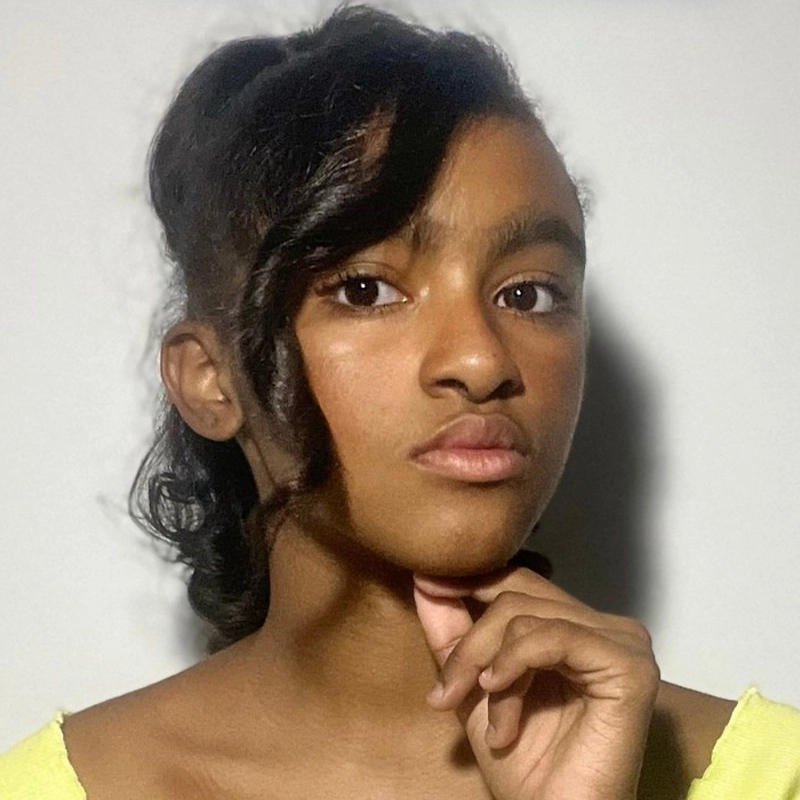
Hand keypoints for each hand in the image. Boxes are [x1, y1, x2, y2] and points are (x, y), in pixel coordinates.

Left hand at [413, 567, 658, 799]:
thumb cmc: (520, 764)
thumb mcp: (473, 686)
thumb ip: (452, 632)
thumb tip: (424, 577)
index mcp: (576, 627)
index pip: (518, 581)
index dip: (470, 580)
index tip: (425, 584)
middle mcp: (604, 626)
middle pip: (517, 595)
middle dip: (472, 642)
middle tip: (447, 691)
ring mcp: (622, 642)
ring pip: (526, 616)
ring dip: (489, 666)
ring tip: (487, 720)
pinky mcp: (629, 665)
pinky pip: (554, 636)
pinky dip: (515, 661)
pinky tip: (499, 693)